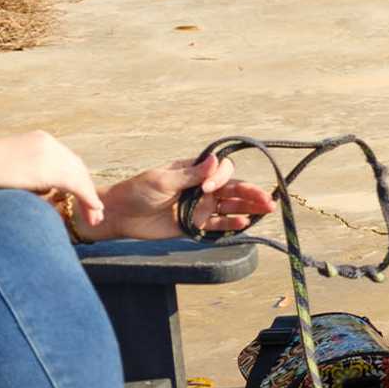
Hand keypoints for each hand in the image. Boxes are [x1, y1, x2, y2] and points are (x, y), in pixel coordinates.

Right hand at [0, 131, 101, 230]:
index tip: (79, 198)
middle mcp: (46, 142)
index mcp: (37, 141)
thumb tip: (41, 192)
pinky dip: (87, 198)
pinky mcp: (49, 166)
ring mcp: (49, 152)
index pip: (65, 161)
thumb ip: (28, 177)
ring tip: (95, 217)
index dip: (75, 181)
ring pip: (80, 176)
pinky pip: (76, 184)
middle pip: (76, 167)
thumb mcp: (9, 170)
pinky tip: (94, 210)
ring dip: (89, 198)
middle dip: (86, 190)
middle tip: (96, 211)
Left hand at [91, 153, 277, 243]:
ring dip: (249, 208)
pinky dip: (231, 225)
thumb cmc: (137, 191)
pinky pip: (218, 226)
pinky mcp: (195, 225)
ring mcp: (200, 207)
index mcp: (194, 171)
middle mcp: (202, 188)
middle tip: (268, 200)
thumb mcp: (162, 180)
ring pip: (231, 206)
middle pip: (233, 188)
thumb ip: (190, 175)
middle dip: (251, 193)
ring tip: (267, 210)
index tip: (208, 188)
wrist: (120, 215)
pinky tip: (245, 223)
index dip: (222, 177)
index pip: (221, 170)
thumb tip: (215, 161)